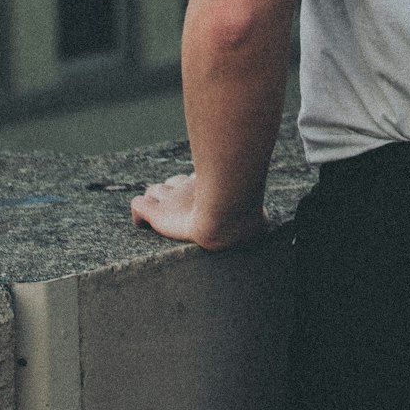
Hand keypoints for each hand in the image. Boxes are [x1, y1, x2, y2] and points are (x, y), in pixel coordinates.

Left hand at [130, 172, 268, 250]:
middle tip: (175, 204)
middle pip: (174, 185)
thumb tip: (270, 226)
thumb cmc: (245, 216)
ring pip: (156, 191)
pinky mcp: (158, 213)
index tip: (198, 198)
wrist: (227, 218)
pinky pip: (139, 208)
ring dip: (156, 200)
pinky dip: (139, 214)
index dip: (193, 189)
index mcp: (209, 186)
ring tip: (156, 208)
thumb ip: (261, 221)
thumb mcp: (258, 220)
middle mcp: (189, 189)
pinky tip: (143, 219)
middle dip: (172, 192)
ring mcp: (172, 200)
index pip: (196, 183)